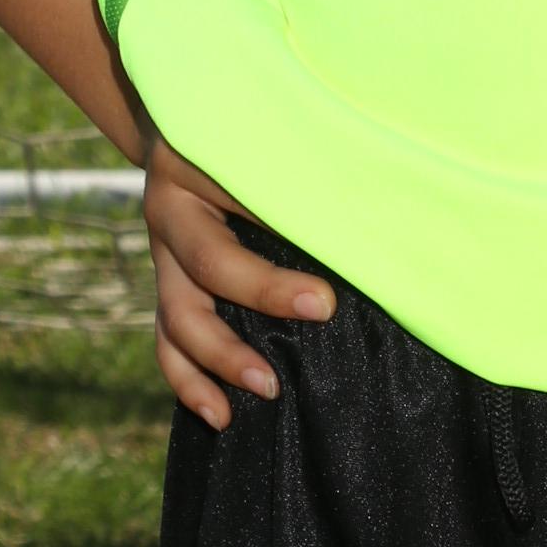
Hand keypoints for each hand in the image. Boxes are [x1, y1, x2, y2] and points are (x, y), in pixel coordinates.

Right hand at [141, 139, 334, 426]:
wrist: (180, 131)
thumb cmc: (252, 136)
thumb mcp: (275, 140)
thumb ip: (315, 175)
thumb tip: (384, 217)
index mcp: (199, 165)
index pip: (245, 205)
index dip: (286, 244)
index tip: (327, 289)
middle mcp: (172, 211)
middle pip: (207, 263)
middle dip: (264, 296)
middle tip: (321, 313)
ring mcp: (162, 256)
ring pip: (177, 316)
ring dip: (219, 359)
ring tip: (267, 389)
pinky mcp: (166, 288)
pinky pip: (167, 343)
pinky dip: (190, 382)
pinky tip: (220, 415)